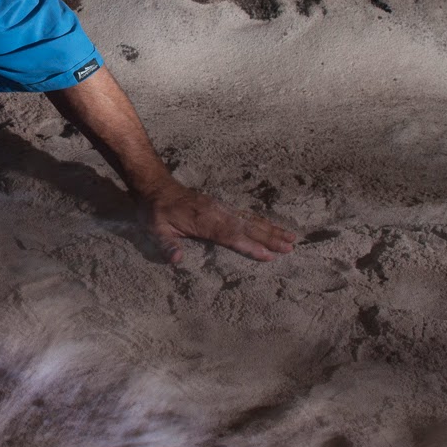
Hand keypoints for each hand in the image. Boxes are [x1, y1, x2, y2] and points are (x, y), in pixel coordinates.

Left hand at [142, 183, 298, 263]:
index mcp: (203, 221)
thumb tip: (176, 260)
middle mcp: (216, 212)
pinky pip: (245, 214)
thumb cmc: (154, 211)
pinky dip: (261, 221)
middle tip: (291, 248)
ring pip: (250, 220)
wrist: (156, 186)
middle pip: (247, 227)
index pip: (230, 236)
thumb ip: (166, 244)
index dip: (250, 247)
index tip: (268, 256)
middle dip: (270, 238)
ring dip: (271, 229)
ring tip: (291, 238)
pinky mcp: (221, 206)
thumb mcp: (154, 228)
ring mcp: (220, 208)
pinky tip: (271, 227)